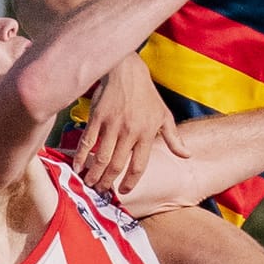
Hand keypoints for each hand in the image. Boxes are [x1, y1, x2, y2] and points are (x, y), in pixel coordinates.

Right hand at [68, 53, 182, 195]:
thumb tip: (187, 156)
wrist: (127, 71)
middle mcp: (129, 131)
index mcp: (147, 133)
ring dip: (94, 174)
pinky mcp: (97, 117)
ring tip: (89, 183)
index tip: (123, 192)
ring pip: (101, 157)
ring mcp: (112, 125)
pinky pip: (87, 142)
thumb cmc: (147, 95)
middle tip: (102, 191)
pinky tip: (77, 166)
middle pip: (117, 165)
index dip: (130, 181)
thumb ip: (174, 139)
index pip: (139, 165)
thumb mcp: (164, 115)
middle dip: (108, 182)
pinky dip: (80, 156)